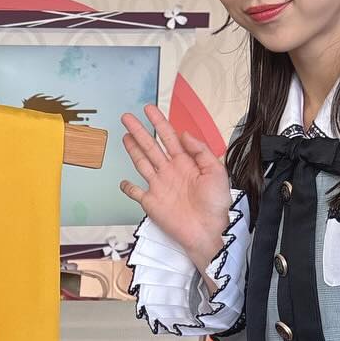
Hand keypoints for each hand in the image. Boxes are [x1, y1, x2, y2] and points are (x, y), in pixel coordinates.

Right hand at [119, 105, 231, 270]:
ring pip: (142, 163)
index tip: (149, 109)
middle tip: (127, 117)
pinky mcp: (151, 203)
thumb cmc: (216, 204)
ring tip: (125, 136)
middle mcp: (170, 172)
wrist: (209, 231)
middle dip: (139, 130)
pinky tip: (123, 182)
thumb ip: (200, 150)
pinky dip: (128, 188)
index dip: (159, 122)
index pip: (169, 137)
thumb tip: (184, 134)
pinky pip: (136, 193)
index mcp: (186, 163)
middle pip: (150, 146)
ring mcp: (159, 186)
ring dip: (133, 150)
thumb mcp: (216, 171)